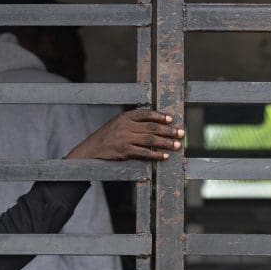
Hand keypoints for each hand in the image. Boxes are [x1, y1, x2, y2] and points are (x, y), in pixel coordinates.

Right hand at [66, 109, 184, 160]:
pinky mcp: (124, 151)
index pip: (146, 114)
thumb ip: (133, 122)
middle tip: (181, 133)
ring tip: (177, 145)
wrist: (90, 150)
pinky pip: (143, 153)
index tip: (171, 120)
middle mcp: (125, 126)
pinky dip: (155, 154)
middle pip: (151, 127)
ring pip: (150, 140)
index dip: (160, 116)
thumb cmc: (107, 137)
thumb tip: (155, 124)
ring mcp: (124, 139)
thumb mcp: (117, 123)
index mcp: (124, 116)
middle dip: (168, 130)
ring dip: (165, 143)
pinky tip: (164, 156)